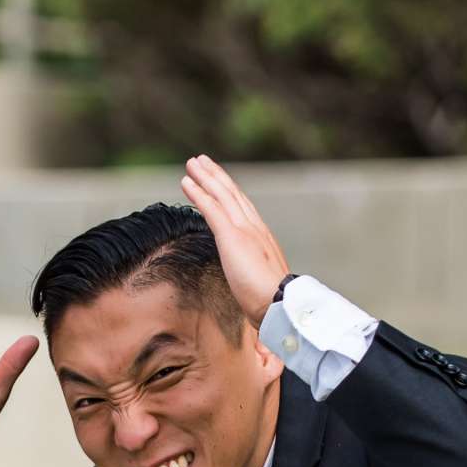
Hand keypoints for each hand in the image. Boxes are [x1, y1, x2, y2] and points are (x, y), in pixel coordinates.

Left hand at [180, 155, 292, 327]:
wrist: (280, 305)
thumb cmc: (271, 302)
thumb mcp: (261, 282)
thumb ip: (254, 273)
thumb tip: (250, 282)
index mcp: (262, 238)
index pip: (243, 208)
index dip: (229, 192)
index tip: (218, 180)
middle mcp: (255, 228)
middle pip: (233, 194)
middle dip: (217, 176)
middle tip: (202, 161)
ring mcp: (244, 230)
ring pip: (222, 195)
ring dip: (206, 177)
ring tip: (192, 163)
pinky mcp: (232, 236)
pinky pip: (212, 208)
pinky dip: (199, 193)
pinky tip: (186, 182)